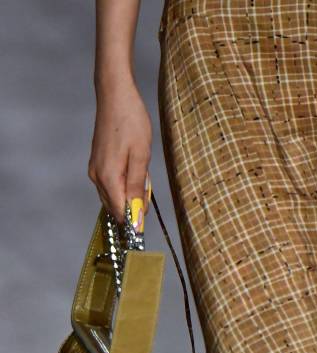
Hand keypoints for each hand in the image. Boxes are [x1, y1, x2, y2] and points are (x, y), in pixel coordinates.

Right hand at [88, 80, 151, 223]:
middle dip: (132, 208)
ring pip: (112, 197)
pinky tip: (134, 172)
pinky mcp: (97, 164)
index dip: (134, 220)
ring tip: (142, 178)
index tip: (147, 218)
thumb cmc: (131, 121)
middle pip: (115, 208)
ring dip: (128, 196)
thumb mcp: (141, 156)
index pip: (120, 213)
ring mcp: (95, 170)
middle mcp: (97, 177)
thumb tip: (136, 214)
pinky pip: (110, 185)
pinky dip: (123, 186)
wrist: (115, 95)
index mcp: (107, 177)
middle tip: (148, 192)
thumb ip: (137, 187)